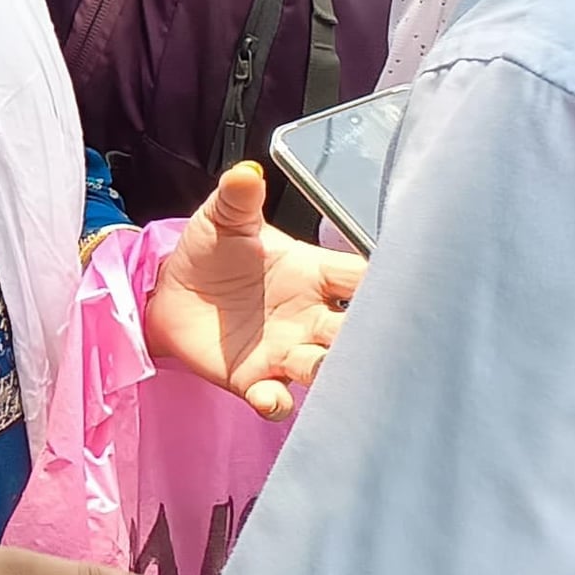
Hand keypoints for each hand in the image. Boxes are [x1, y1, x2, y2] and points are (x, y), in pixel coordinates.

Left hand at [145, 162, 362, 419]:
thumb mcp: (224, 219)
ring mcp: (286, 349)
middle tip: (381, 344)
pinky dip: (276, 401)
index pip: (360, 279)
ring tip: (327, 369)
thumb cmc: (211, 251)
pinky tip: (269, 396)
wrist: (171, 291)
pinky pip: (275, 397)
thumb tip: (245, 172)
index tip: (403, 289)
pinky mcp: (254, 378)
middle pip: (356, 331)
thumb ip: (238, 199)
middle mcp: (311, 316)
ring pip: (325, 368)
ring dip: (330, 373)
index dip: (383, 284)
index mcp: (313, 273)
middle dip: (370, 339)